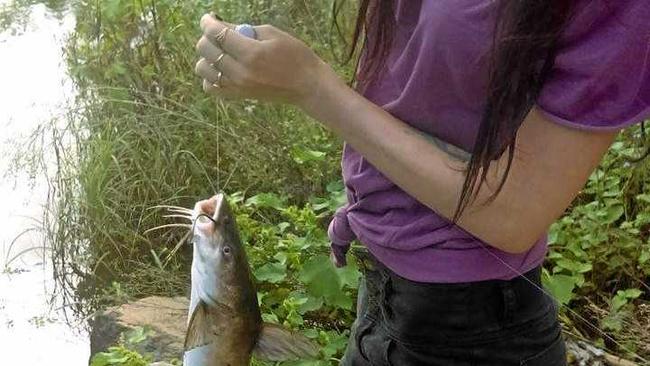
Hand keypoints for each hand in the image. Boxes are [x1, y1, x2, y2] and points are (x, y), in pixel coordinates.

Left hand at [194, 13, 333, 107]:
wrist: (307, 85)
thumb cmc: (294, 55)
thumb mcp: (272, 33)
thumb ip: (242, 29)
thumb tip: (219, 25)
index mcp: (252, 53)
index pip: (217, 33)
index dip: (208, 22)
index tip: (209, 17)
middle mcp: (241, 72)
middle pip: (206, 49)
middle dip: (208, 36)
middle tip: (218, 32)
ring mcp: (238, 86)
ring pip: (202, 68)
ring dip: (207, 56)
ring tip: (221, 52)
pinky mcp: (238, 96)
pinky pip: (210, 87)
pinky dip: (210, 76)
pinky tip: (222, 68)